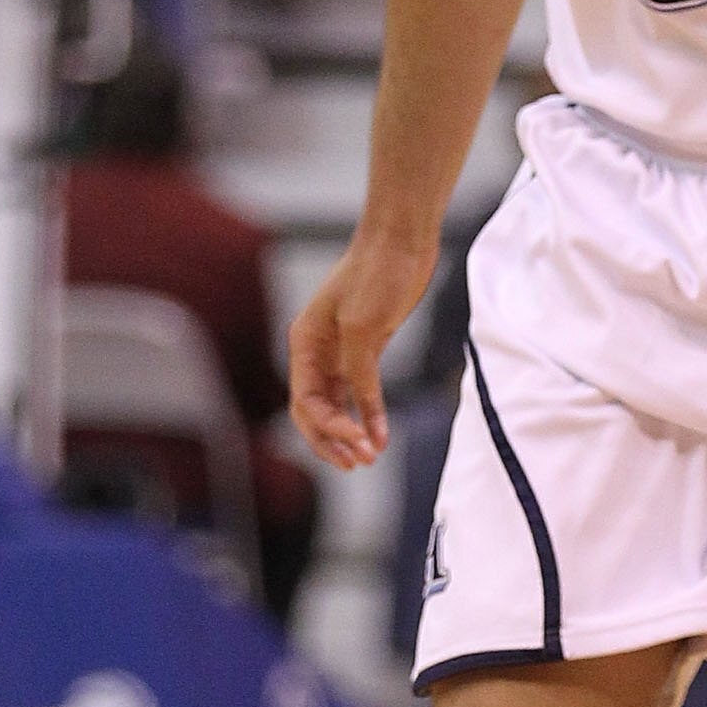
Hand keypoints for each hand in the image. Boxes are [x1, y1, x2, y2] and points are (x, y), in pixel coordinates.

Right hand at [289, 229, 438, 469]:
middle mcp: (316, 352)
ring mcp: (340, 353)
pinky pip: (361, 393)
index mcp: (304, 344)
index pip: (305, 401)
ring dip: (349, 433)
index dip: (327, 428)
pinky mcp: (366, 350)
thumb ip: (360, 372)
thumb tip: (363, 415)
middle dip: (332, 440)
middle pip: (314, 411)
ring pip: (335, 406)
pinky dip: (370, 416)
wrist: (402, 242)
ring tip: (368, 458)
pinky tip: (381, 436)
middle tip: (359, 463)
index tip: (357, 442)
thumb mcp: (363, 327)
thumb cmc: (376, 273)